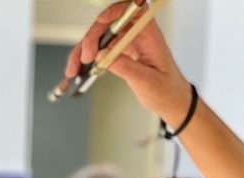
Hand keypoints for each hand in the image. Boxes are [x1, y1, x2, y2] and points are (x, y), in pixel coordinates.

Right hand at [67, 1, 191, 123]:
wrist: (170, 101)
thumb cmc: (166, 89)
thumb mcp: (146, 81)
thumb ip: (124, 67)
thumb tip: (102, 56)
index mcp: (149, 35)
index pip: (133, 11)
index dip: (116, 11)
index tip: (101, 20)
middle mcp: (136, 35)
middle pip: (109, 25)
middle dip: (92, 38)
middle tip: (85, 57)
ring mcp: (127, 44)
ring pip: (99, 38)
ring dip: (83, 50)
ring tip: (74, 69)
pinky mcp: (119, 54)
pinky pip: (99, 51)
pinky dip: (86, 60)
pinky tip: (77, 70)